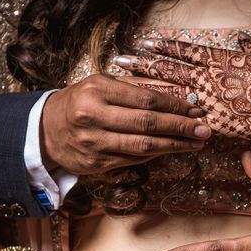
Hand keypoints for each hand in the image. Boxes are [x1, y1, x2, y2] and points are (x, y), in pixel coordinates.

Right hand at [40, 74, 211, 175]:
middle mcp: (94, 117)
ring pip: (143, 146)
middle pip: (148, 124)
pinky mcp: (96, 164)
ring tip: (196, 142)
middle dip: (181, 127)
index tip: (196, 108)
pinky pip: (133, 160)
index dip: (175, 105)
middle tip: (205, 129)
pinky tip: (172, 150)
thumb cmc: (79, 102)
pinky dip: (156, 155)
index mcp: (97, 90)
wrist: (45, 130)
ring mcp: (94, 143)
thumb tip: (175, 95)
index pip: (146, 98)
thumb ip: (133, 88)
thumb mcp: (100, 85)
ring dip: (174, 145)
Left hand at [113, 36, 250, 151]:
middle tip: (118, 61)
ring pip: (170, 95)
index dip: (164, 47)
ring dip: (146, 91)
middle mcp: (210, 78)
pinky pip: (184, 122)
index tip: (145, 43)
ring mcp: (210, 101)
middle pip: (169, 70)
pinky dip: (166, 121)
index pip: (185, 51)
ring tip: (123, 87)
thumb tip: (244, 41)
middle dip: (142, 66)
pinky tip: (148, 121)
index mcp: (222, 58)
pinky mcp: (214, 123)